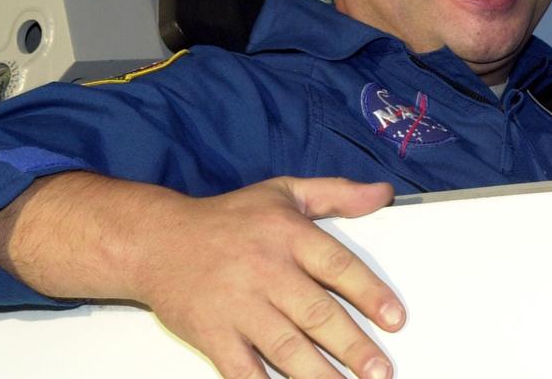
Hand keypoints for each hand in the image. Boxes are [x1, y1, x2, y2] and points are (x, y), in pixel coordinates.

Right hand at [0, 173, 402, 378]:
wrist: (156, 240)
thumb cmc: (226, 219)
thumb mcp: (284, 191)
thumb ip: (337, 194)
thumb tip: (382, 194)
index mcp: (287, 235)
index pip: (337, 265)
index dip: (369, 292)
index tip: (394, 318)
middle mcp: (265, 270)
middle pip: (315, 312)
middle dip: (352, 345)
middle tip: (380, 370)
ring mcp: (238, 305)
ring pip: (285, 346)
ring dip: (319, 374)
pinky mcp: (214, 334)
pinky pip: (242, 369)